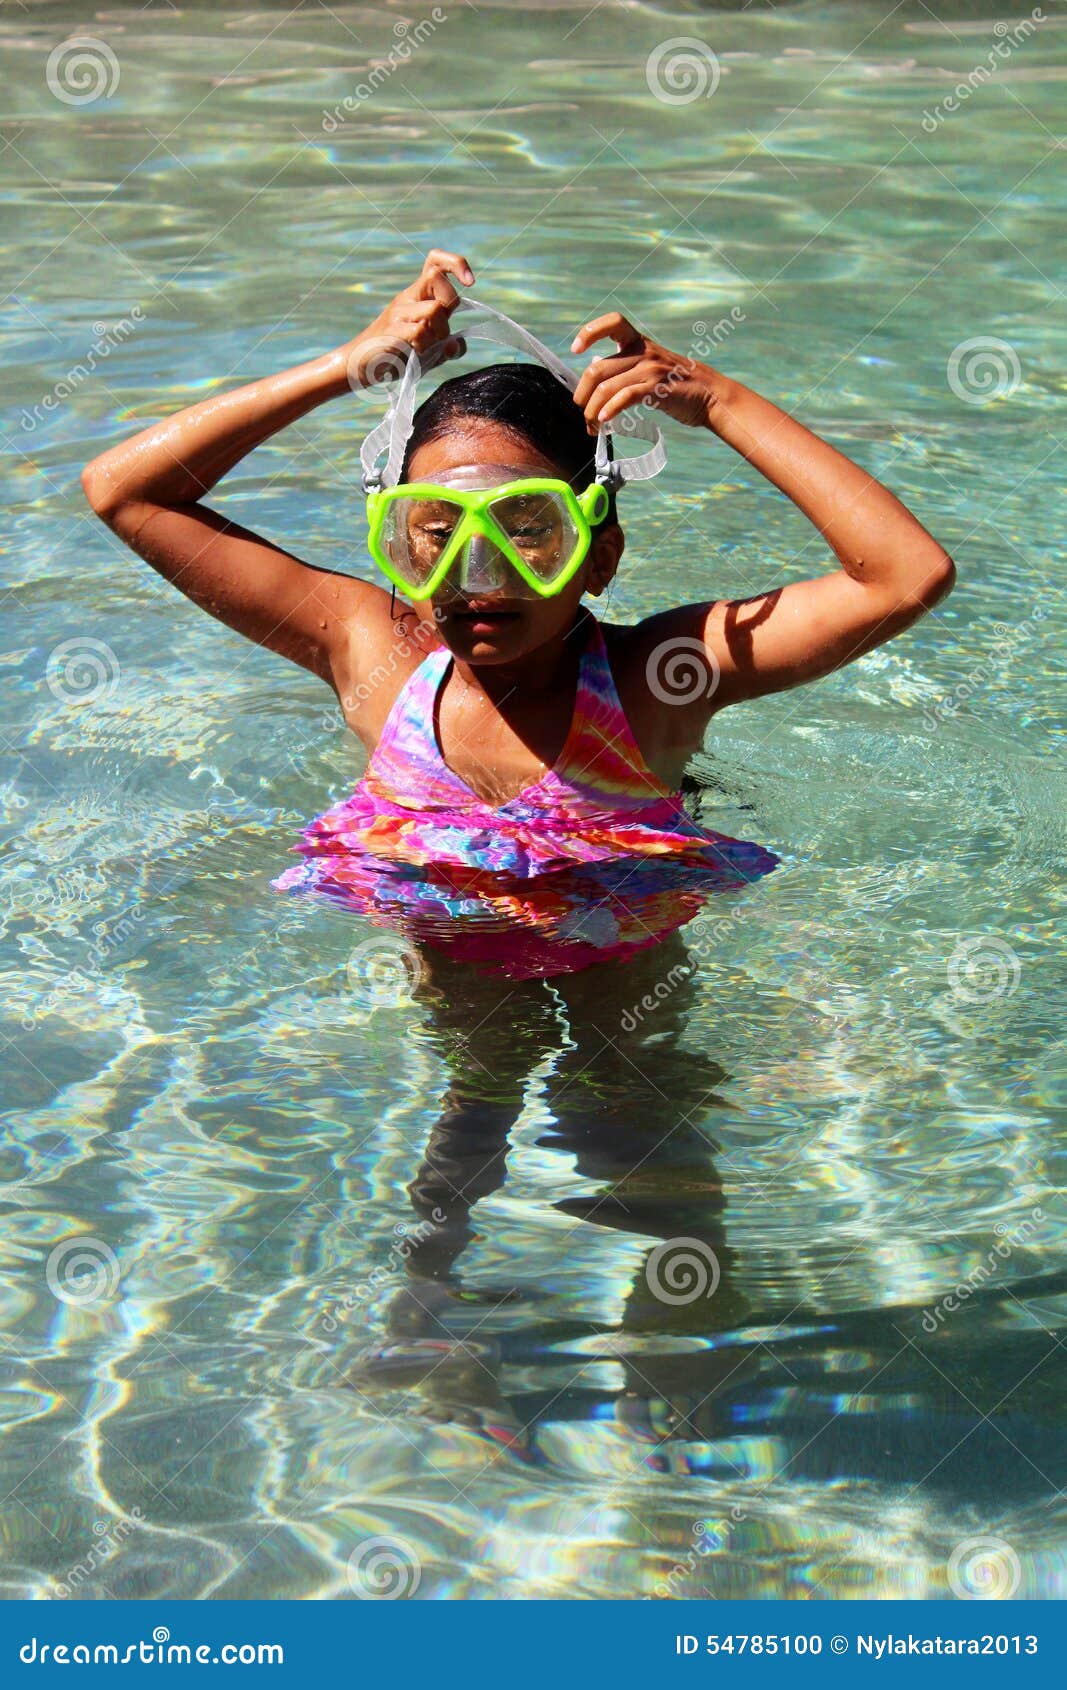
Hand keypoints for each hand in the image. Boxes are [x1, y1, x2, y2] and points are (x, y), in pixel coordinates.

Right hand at [343, 249, 474, 388]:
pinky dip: (425, 346)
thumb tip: (456, 345)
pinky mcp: (392, 330)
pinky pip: (419, 331)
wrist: (363, 364)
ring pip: (433, 310)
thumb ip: (448, 347)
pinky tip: (415, 354)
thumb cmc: (398, 354)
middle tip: (441, 329)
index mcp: (418, 295)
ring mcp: (398, 312)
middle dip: (449, 303)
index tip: (470, 282)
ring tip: (426, 347)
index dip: (456, 264)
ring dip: (439, 333)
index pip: (435, 262)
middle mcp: (408, 297)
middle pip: (437, 277)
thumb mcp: (431, 350)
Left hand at [570, 310, 725, 431]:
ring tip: (592, 425)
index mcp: (639, 342)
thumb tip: (594, 370)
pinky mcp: (657, 388)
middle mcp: (643, 352)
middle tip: (582, 410)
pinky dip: (610, 410)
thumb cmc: (678, 385)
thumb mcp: (650, 367)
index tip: (576, 349)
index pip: (612, 322)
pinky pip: (625, 397)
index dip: (590, 332)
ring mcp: (650, 369)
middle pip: (597, 368)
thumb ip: (624, 366)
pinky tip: (605, 420)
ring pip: (606, 387)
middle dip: (582, 394)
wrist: (711, 396)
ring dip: (592, 410)